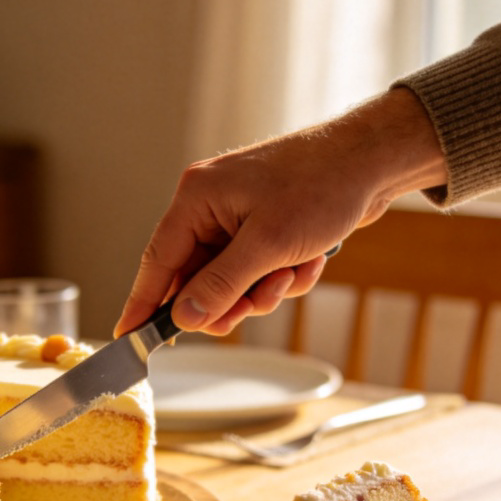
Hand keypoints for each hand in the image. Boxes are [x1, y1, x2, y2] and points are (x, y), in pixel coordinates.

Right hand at [114, 89, 445, 336]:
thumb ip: (220, 285)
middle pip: (196, 278)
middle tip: (248, 310)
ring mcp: (238, 217)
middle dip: (228, 299)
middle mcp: (211, 206)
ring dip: (263, 290)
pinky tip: (308, 263)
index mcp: (197, 198)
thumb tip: (183, 317)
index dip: (142, 304)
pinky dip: (282, 276)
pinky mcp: (264, 226)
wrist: (373, 161)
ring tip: (291, 275)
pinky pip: (258, 271)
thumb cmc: (321, 186)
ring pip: (231, 281)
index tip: (128, 339)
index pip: (157, 260)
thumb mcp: (268, 245)